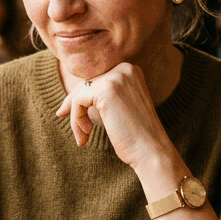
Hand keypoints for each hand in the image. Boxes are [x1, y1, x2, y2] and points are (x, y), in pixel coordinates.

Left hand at [54, 62, 175, 170]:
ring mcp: (116, 78)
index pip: (95, 79)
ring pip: (79, 93)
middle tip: (78, 131)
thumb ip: (100, 97)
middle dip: (76, 108)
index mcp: (130, 70)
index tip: (69, 114)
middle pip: (85, 84)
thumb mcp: (118, 108)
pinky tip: (86, 134)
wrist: (150, 151)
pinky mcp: (105, 90)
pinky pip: (77, 101)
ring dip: (76, 117)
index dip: (81, 99)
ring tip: (84, 137)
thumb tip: (70, 98)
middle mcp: (124, 69)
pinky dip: (76, 120)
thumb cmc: (134, 135)